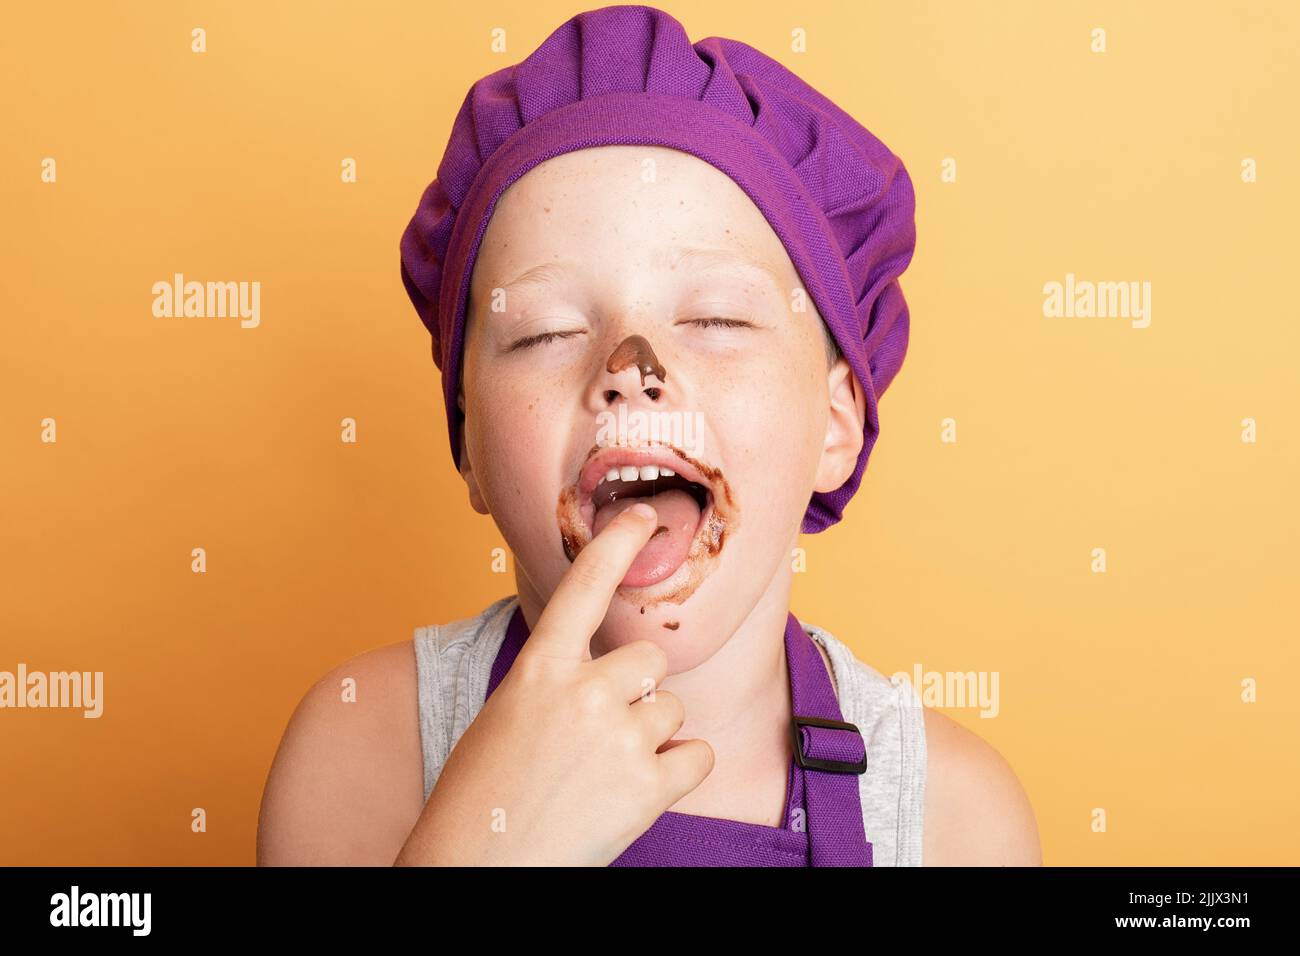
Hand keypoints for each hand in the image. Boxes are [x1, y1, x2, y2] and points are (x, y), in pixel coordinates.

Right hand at [395, 502, 714, 865]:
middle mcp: (584, 693)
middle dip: (638, 688)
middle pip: (650, 660)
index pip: (583, 587)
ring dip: (653, 733)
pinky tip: (641, 787)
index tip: (641, 515)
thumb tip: (601, 672)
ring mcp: (620, 738)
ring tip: (608, 769)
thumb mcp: (505, 716)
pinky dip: (679, 769)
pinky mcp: (649, 787)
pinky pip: (697, 753)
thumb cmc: (482, 795)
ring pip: (672, 707)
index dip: (615, 543)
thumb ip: (554, 682)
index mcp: (539, 670)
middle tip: (604, 729)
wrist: (478, 870)